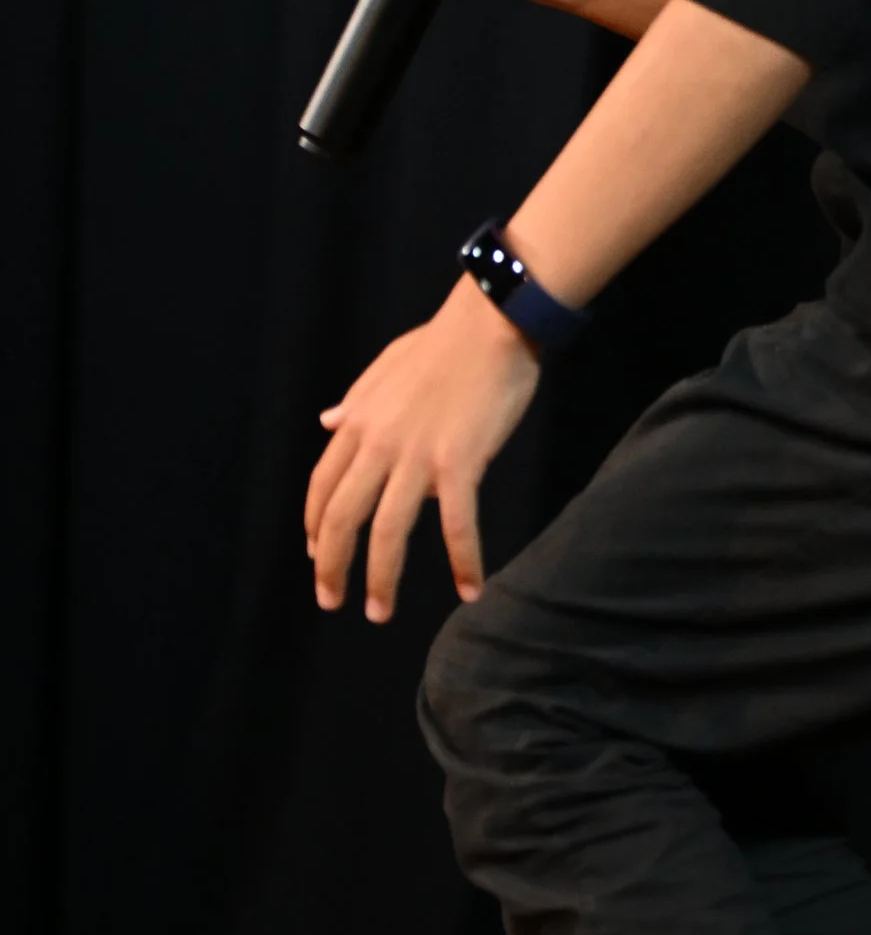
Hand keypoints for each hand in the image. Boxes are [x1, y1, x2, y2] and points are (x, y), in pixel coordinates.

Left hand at [306, 278, 541, 621]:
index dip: (314, 527)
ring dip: (382, 579)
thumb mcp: (386, 367)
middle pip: (342, 517)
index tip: (316, 557)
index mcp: (358, 422)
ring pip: (388, 531)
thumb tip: (327, 422)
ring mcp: (418, 455)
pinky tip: (471, 590)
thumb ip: (356, 401)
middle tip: (332, 602)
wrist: (491, 321)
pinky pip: (457, 523)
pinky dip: (463, 561)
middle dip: (332, 566)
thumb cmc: (445, 341)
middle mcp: (378, 444)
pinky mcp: (460, 462)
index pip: (322, 487)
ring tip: (379, 612)